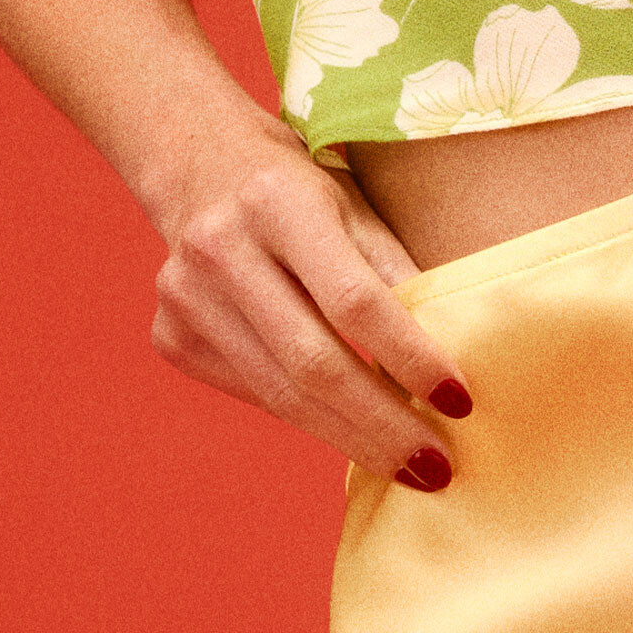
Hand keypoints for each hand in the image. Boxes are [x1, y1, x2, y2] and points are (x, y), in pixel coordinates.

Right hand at [148, 130, 471, 489]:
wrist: (200, 166)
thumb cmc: (304, 190)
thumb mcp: (358, 207)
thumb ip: (395, 272)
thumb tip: (448, 356)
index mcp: (278, 202)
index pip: (354, 299)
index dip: (410, 356)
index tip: (460, 400)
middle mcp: (221, 249)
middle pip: (313, 362)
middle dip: (382, 425)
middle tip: (437, 467)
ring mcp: (186, 298)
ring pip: (281, 393)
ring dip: (350, 438)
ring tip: (405, 464)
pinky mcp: (172, 337)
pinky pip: (255, 394)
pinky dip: (308, 417)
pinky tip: (349, 431)